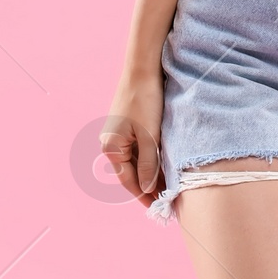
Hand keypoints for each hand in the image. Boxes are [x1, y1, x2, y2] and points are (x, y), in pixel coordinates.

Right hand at [100, 74, 163, 205]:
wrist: (143, 70)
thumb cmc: (144, 101)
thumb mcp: (149, 137)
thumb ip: (148, 165)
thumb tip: (146, 188)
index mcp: (110, 147)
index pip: (128, 179)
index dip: (143, 195)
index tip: (157, 208)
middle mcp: (109, 143)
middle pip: (131, 172)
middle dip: (148, 185)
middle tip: (166, 200)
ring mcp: (117, 135)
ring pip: (135, 161)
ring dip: (150, 173)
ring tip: (168, 186)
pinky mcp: (126, 126)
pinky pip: (138, 149)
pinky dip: (150, 159)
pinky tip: (163, 165)